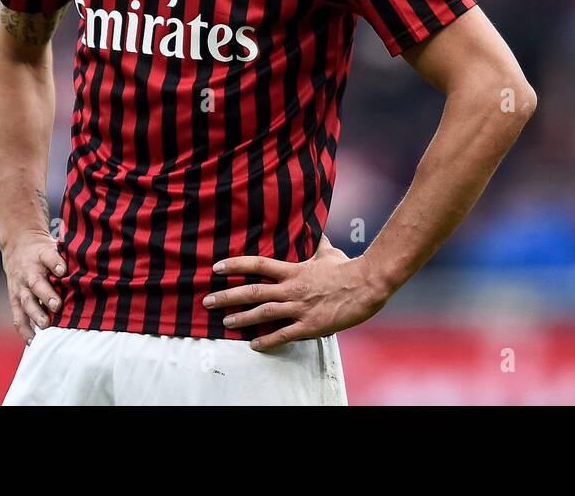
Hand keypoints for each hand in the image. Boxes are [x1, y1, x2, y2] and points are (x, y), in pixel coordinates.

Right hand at [0, 229, 64, 343]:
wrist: (17, 246)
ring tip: (45, 326)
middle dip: (46, 295)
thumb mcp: (54, 246)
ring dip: (36, 314)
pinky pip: (18, 316)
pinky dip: (24, 330)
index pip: (49, 256)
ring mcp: (20, 287)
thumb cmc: (43, 251)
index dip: (56, 263)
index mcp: (41, 255)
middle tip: (56, 306)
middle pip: (36, 283)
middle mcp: (29, 272)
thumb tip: (83, 270)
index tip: (63, 270)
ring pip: (26, 302)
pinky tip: (33, 341)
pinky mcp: (15, 299)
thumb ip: (66, 258)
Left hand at [204, 233, 390, 350]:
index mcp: (294, 271)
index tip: (216, 268)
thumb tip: (315, 229)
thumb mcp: (329, 252)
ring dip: (242, 318)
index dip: (235, 265)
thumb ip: (317, 243)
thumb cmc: (348, 267)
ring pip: (264, 314)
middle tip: (207, 301)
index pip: (258, 265)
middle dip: (227, 296)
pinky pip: (284, 335)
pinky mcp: (310, 326)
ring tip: (225, 322)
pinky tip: (254, 345)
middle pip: (253, 292)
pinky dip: (267, 341)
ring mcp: (300, 308)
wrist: (367, 284)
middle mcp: (292, 289)